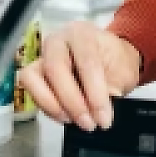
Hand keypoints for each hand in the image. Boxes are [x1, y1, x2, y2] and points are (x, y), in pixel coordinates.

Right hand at [18, 21, 140, 130]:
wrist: (110, 60)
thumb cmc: (115, 61)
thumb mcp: (123, 74)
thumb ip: (111, 91)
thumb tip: (101, 113)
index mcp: (82, 33)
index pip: (86, 61)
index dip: (95, 93)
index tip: (104, 118)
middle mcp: (57, 41)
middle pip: (55, 68)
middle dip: (72, 102)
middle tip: (89, 123)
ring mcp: (42, 57)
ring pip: (33, 79)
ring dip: (53, 106)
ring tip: (75, 120)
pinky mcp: (34, 75)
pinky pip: (32, 92)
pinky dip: (48, 109)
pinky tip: (67, 116)